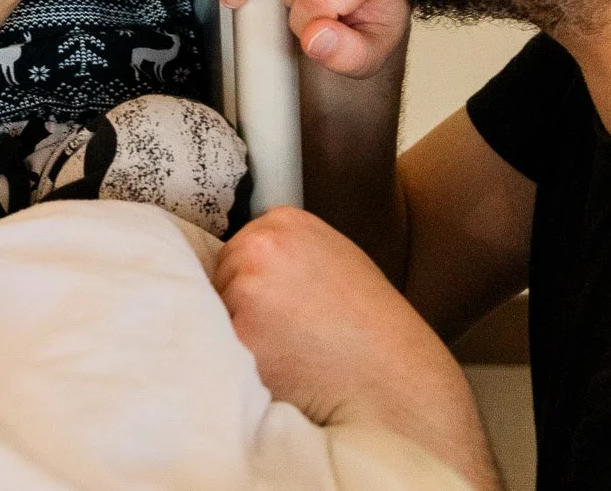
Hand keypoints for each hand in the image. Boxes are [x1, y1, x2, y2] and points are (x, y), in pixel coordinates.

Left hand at [212, 208, 500, 490]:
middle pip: (221, 279)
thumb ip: (288, 255)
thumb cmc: (373, 334)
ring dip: (239, 338)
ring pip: (215, 315)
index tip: (284, 309)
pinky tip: (282, 374)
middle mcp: (260, 245)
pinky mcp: (238, 335)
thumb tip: (241, 266)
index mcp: (285, 222)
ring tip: (291, 355)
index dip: (258, 286)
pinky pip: (220, 352)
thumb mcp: (336, 263)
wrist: (396, 388)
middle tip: (291, 338)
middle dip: (241, 309)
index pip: (240, 249)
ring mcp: (247, 289)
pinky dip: (242, 368)